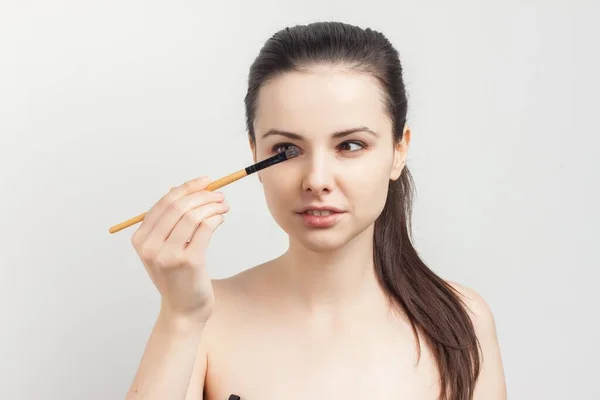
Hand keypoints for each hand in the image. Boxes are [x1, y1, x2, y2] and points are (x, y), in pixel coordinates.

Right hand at [131, 176, 228, 321]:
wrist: (183, 310)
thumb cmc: (177, 276)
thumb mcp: (163, 249)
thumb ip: (169, 223)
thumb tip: (186, 190)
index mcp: (141, 239)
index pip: (165, 202)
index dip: (187, 188)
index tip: (205, 181)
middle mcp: (150, 246)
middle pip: (179, 206)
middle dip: (203, 195)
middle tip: (220, 195)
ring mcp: (169, 255)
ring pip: (193, 215)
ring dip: (212, 205)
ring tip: (224, 206)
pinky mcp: (189, 261)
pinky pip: (205, 229)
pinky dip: (216, 218)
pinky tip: (221, 218)